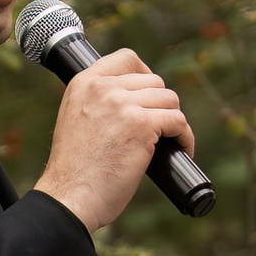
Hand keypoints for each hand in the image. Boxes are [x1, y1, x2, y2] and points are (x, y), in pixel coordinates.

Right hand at [34, 50, 191, 234]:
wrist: (70, 196)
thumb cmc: (74, 170)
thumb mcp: (76, 119)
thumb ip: (98, 102)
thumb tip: (136, 100)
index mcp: (84, 83)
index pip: (127, 59)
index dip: (145, 74)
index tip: (149, 95)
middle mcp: (102, 88)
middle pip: (154, 81)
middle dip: (160, 104)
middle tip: (159, 127)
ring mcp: (123, 105)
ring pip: (169, 100)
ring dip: (174, 121)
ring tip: (170, 140)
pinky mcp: (142, 126)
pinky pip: (178, 121)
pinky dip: (185, 137)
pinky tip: (181, 149)